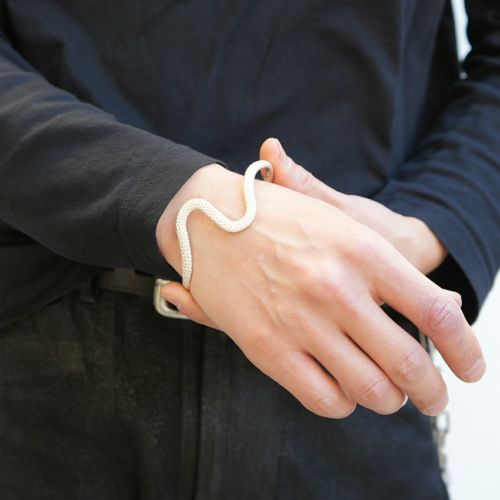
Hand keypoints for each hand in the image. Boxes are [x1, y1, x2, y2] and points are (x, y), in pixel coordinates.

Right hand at [156, 163, 484, 417]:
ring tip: (382, 390)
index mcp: (363, 251)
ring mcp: (302, 321)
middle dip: (431, 392)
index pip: (436, 311)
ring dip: (385, 398)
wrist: (211, 219)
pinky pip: (325, 399)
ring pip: (372, 391)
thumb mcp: (343, 224)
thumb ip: (394, 268)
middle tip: (430, 396)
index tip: (471, 369)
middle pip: (410, 365)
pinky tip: (339, 387)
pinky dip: (342, 403)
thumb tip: (445, 308)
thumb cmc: (281, 219)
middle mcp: (337, 289)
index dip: (465, 349)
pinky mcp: (268, 348)